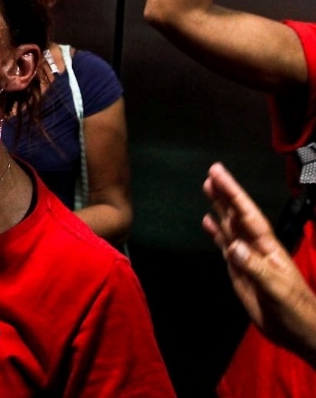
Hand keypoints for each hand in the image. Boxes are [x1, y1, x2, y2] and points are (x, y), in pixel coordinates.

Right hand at [203, 162, 315, 362]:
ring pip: (231, 226)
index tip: (218, 173)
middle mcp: (256, 247)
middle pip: (238, 215)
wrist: (299, 332)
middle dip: (226, 194)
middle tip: (212, 173)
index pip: (248, 214)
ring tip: (208, 188)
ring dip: (220, 207)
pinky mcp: (240, 271)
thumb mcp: (277, 289)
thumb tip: (233, 245)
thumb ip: (255, 267)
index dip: (233, 193)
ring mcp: (248, 258)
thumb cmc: (294, 310)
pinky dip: (216, 232)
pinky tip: (207, 221)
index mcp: (267, 247)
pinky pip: (225, 245)